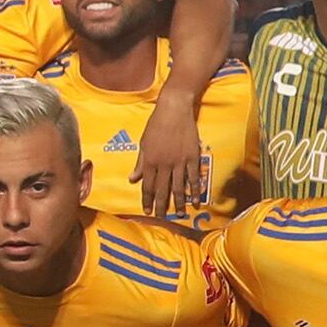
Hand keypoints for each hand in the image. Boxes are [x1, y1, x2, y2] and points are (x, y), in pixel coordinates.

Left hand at [136, 99, 207, 218]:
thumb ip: (140, 163)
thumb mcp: (143, 143)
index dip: (147, 199)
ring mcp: (179, 161)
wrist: (174, 110)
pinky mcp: (192, 157)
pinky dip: (194, 190)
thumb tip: (132, 178)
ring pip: (178, 187)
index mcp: (150, 161)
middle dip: (160, 205)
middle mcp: (164, 164)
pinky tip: (194, 201)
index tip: (147, 211)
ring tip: (178, 213)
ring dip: (178, 202)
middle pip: (162, 189)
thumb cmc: (156, 125)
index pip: (147, 186)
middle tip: (161, 217)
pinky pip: (193, 178)